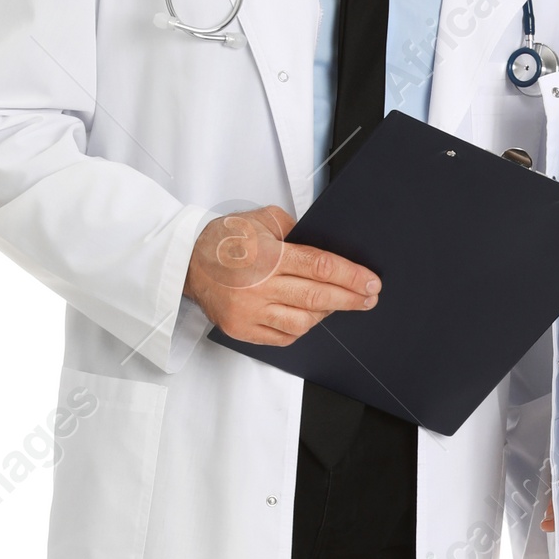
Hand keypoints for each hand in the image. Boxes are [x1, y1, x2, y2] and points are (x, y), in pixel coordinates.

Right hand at [184, 208, 379, 345]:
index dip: (351, 276)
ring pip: (302, 323)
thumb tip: (326, 248)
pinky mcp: (242, 329)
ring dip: (324, 314)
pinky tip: (307, 316)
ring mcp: (250, 312)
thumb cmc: (225, 240)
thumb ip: (296, 232)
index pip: (320, 267)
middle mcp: (258, 287)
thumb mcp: (262, 221)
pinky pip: (283, 338)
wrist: (186, 261)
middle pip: (317, 297)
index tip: (371, 282)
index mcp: (267, 257)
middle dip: (349, 298)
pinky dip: (300, 328)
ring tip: (334, 304)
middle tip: (369, 298)